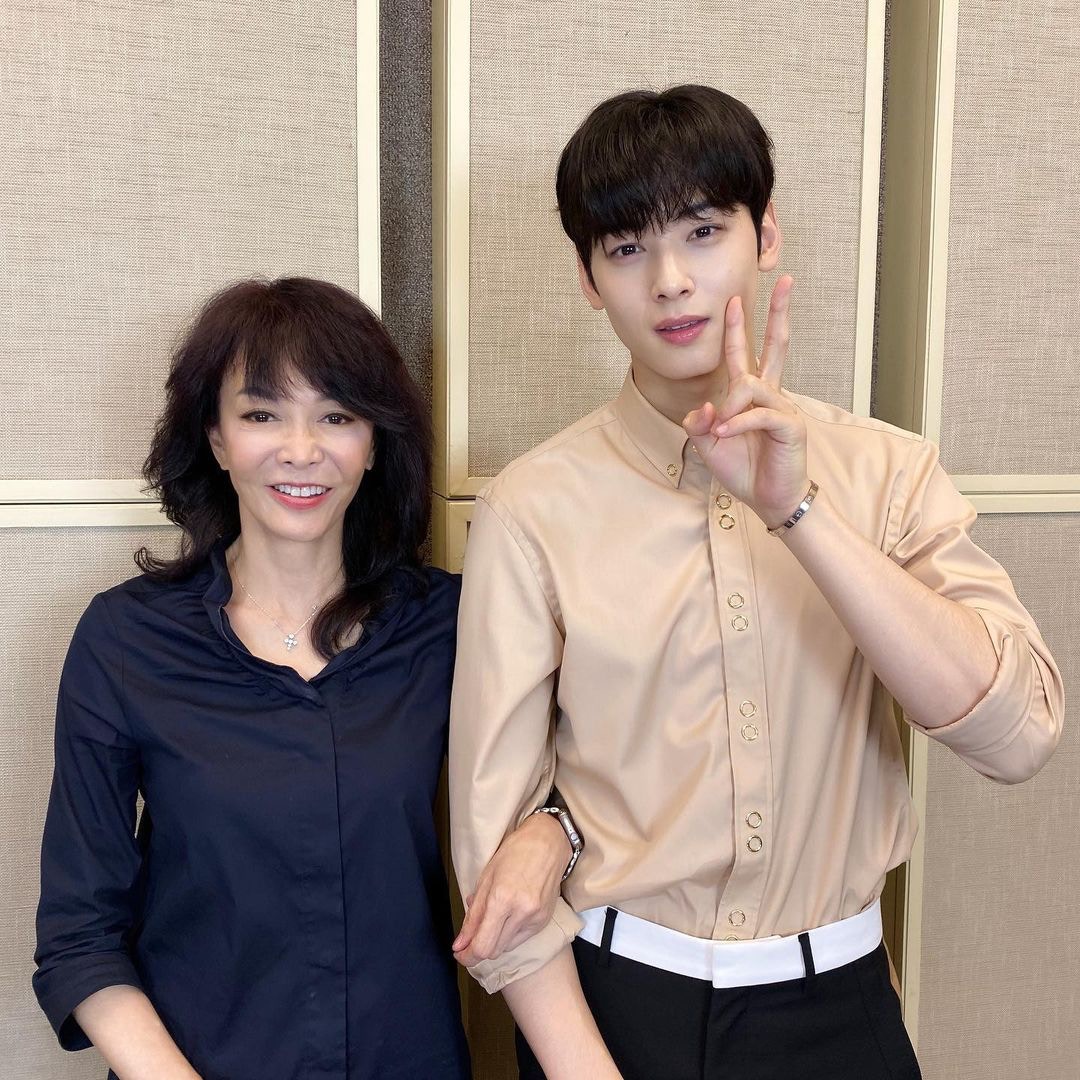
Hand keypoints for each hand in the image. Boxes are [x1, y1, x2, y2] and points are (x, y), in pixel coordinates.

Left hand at [452, 811, 570, 966]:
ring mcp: (536, 918)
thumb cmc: (514, 853)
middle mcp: (522, 913)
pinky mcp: (544, 921)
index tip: (459, 953)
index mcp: (503, 899)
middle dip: (478, 949)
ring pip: (506, 947)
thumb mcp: (485, 878)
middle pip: (494, 951)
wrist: (548, 843)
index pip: (483, 945)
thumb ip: (472, 915)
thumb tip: (459, 944)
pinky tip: (507, 917)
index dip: (468, 956)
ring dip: (494, 941)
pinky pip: (520, 939)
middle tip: (468, 940)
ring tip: (491, 919)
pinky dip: (508, 934)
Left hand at [682, 276, 808, 528]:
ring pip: (751, 386)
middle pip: (776, 346)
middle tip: (786, 282)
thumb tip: (703, 408)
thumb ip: (700, 424)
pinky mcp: (790, 425)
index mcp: (751, 396)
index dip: (739, 328)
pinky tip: (724, 434)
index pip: (745, 354)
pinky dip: (737, 424)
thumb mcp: (710, 445)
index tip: (736, 300)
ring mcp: (783, 407)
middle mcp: (769, 395)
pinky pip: (759, 414)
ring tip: (720, 431)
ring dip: (730, 407)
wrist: (768, 499)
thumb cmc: (745, 469)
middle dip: (779, 313)